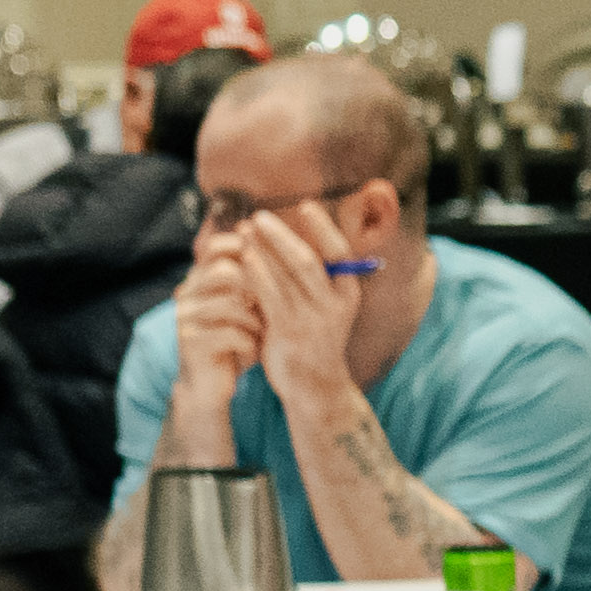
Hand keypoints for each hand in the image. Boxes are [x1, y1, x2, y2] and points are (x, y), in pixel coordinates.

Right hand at [166, 235, 268, 411]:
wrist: (210, 387)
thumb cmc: (235, 342)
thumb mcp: (246, 309)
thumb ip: (255, 283)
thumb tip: (288, 251)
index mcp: (200, 279)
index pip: (216, 247)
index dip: (247, 250)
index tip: (272, 267)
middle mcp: (188, 293)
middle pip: (225, 271)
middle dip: (256, 289)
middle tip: (269, 308)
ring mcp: (186, 317)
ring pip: (230, 303)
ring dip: (255, 321)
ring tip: (261, 334)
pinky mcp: (191, 342)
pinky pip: (231, 334)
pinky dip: (250, 344)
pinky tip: (253, 352)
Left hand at [223, 211, 363, 402]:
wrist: (314, 386)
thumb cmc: (314, 339)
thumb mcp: (324, 307)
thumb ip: (311, 279)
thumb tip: (287, 239)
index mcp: (348, 294)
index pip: (341, 252)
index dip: (323, 227)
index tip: (306, 205)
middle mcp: (334, 304)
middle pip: (307, 260)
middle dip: (281, 234)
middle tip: (259, 216)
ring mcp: (311, 319)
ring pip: (285, 274)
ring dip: (262, 248)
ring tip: (245, 230)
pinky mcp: (288, 331)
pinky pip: (269, 294)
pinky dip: (255, 273)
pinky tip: (242, 258)